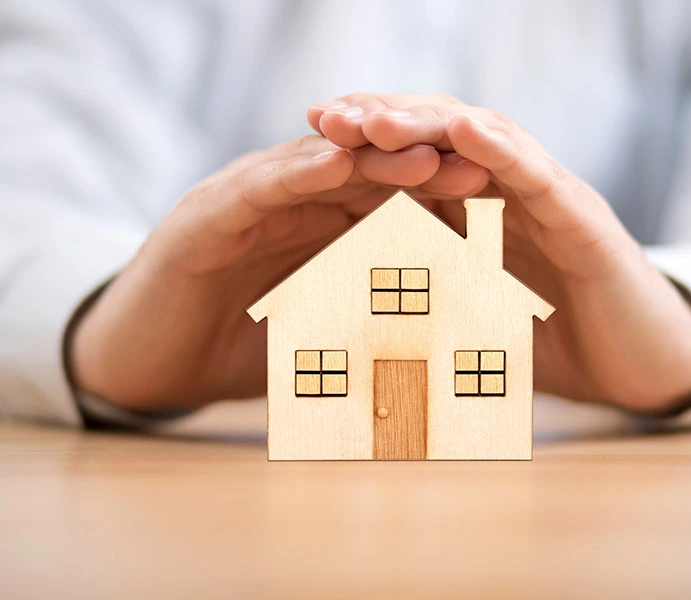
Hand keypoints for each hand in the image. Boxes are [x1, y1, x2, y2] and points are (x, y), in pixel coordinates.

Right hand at [68, 134, 488, 409]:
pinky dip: (293, 173)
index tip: (500, 203)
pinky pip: (254, 187)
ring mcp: (243, 201)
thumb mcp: (319, 339)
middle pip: (363, 172)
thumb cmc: (240, 353)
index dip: (444, 198)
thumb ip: (371, 331)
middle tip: (482, 166)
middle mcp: (287, 202)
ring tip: (424, 155)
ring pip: (314, 166)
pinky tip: (333, 164)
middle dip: (422, 166)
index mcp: (318, 227)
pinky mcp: (203, 215)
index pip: (390, 199)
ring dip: (369, 158)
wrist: (148, 364)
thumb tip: (448, 360)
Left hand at [308, 94, 690, 412]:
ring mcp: (549, 200)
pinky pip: (540, 178)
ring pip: (485, 143)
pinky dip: (503, 151)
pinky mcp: (585, 221)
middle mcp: (510, 193)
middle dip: (382, 121)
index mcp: (478, 212)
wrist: (638, 369)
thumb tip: (345, 323)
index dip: (362, 147)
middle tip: (323, 117)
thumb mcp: (469, 321)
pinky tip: (465, 131)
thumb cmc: (550, 347)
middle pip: (441, 137)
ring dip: (429, 124)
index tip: (306, 139)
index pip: (414, 162)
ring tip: (374, 118)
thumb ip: (422, 304)